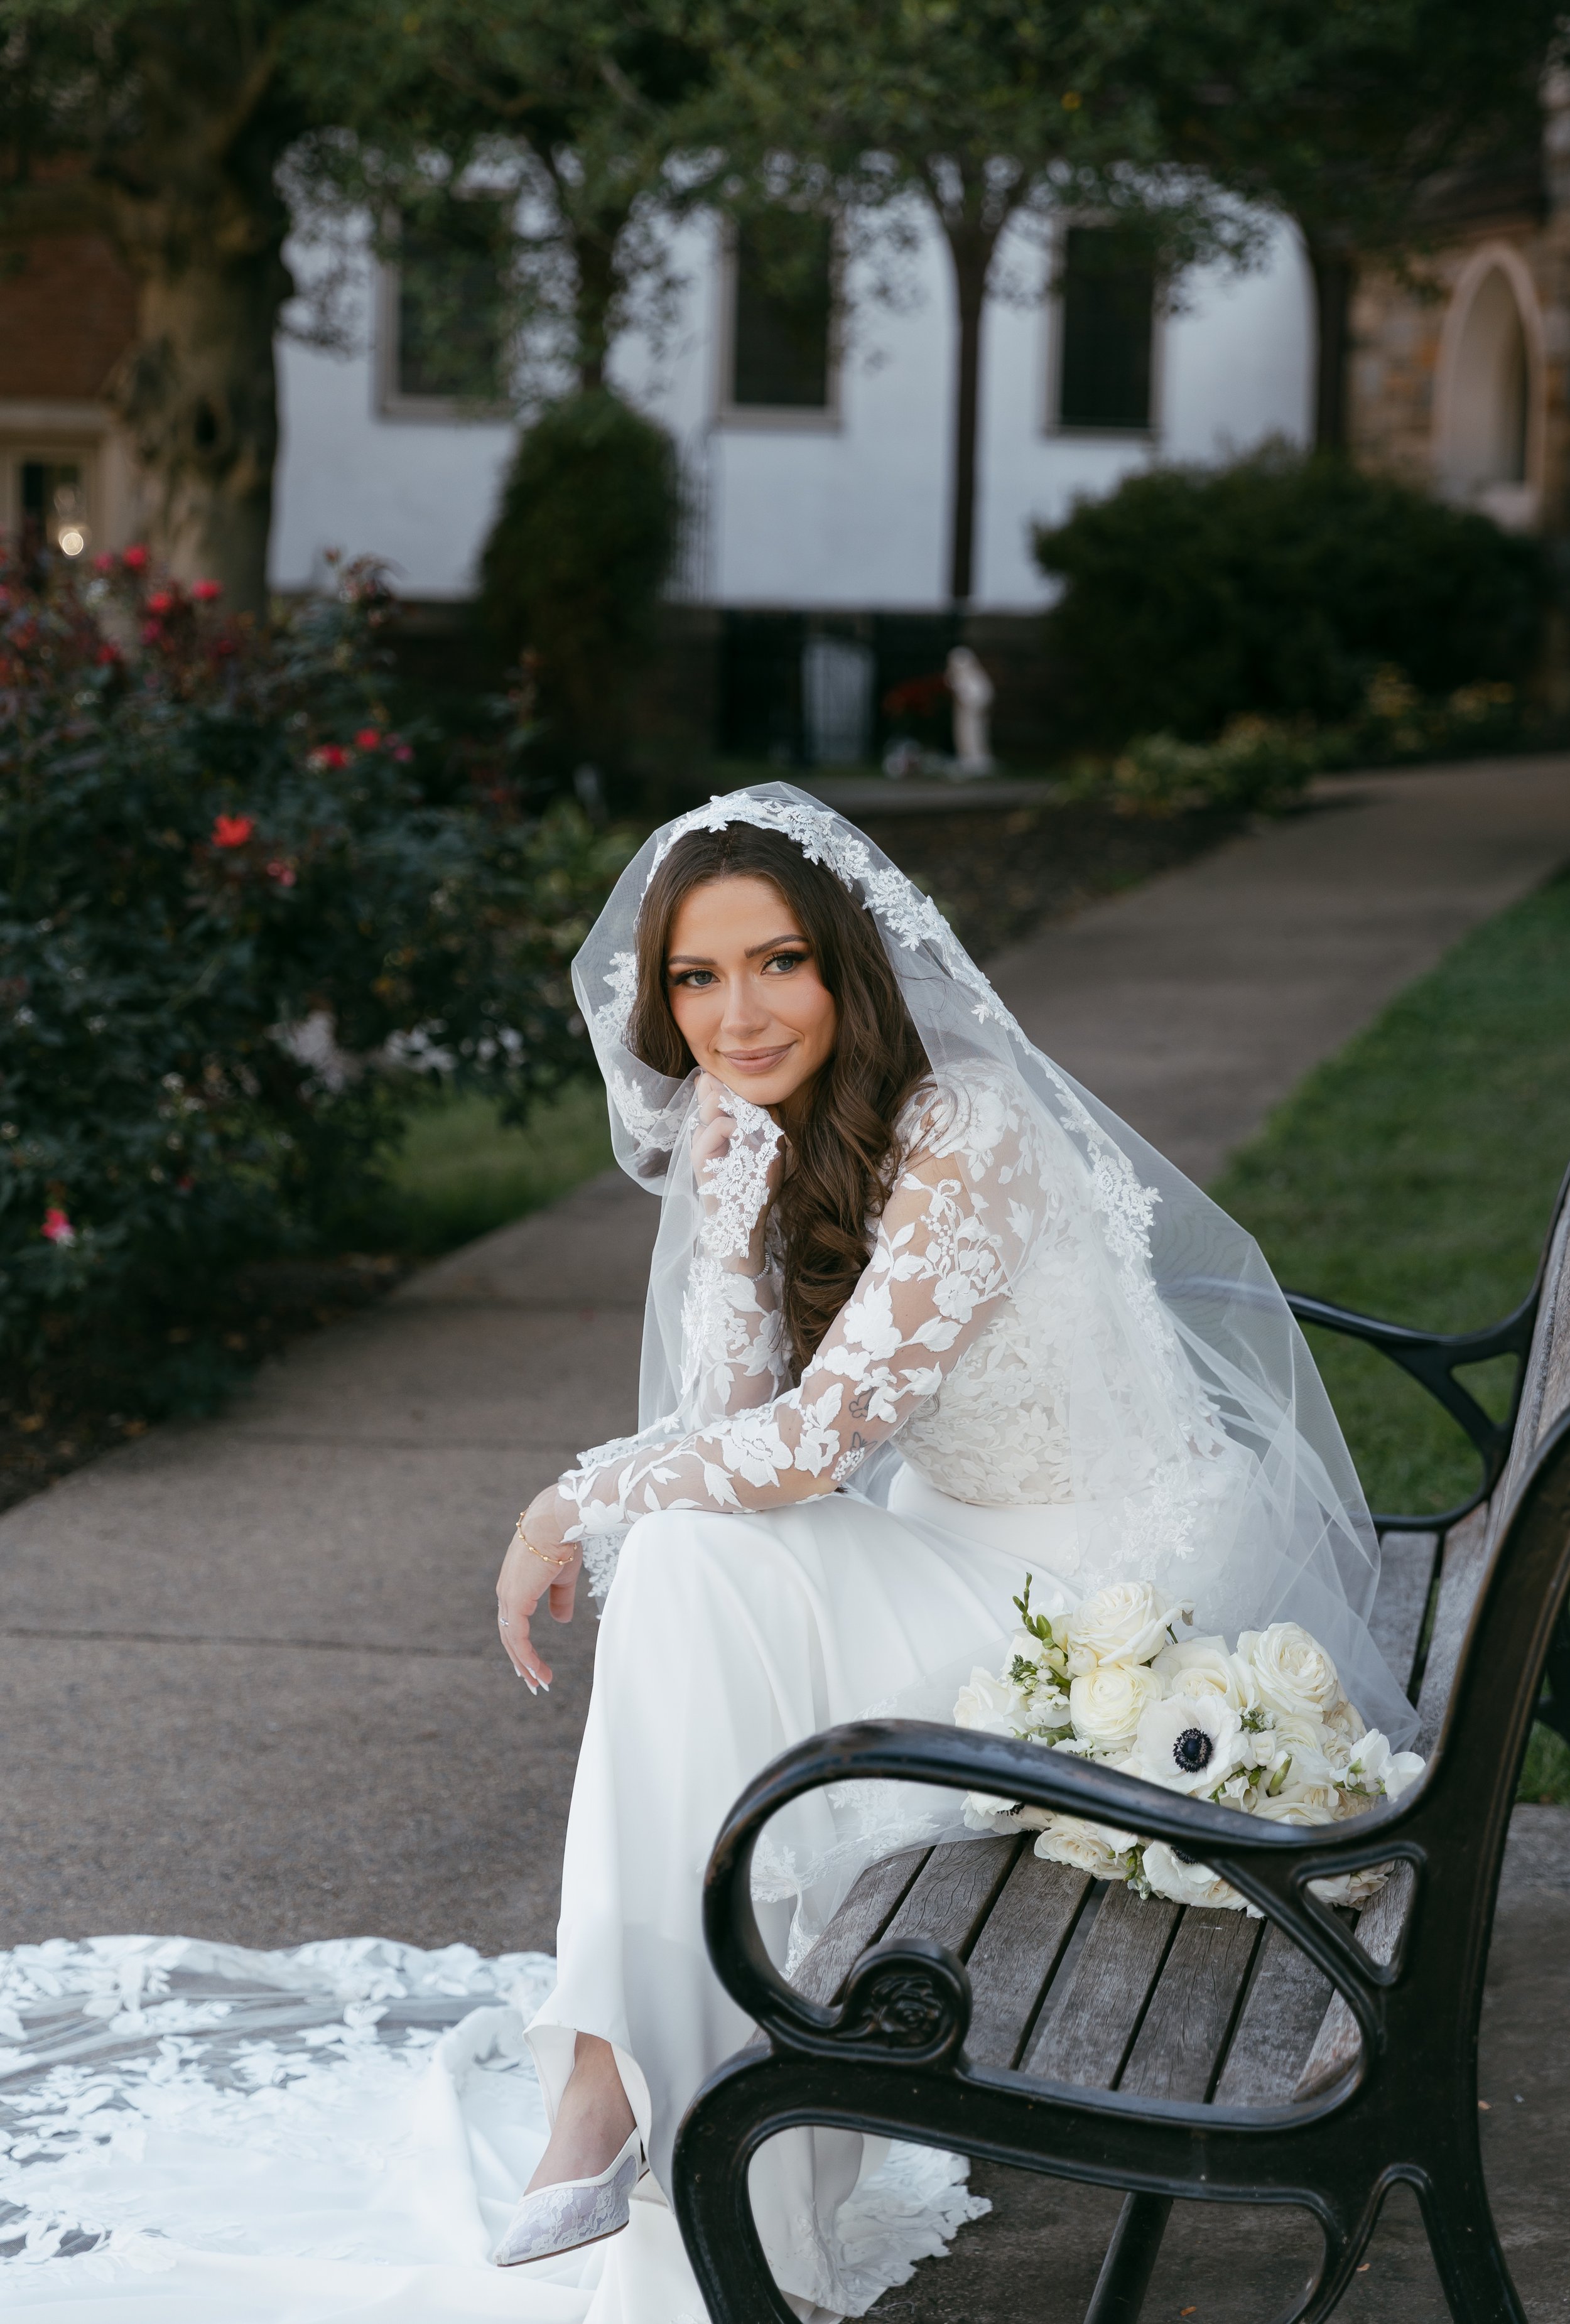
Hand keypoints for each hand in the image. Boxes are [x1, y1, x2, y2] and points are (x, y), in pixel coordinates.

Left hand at [495, 1485, 579, 1691]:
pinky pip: (518, 1637)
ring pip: (512, 1640)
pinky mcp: (515, 1601)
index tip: (533, 1664)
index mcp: (515, 1586)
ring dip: (525, 1665)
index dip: (523, 1645)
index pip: (514, 1622)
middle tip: (533, 1683)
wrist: (557, 1523)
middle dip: (521, 1661)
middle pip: (509, 1635)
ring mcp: (508, 1597)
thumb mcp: (563, 1577)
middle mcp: (506, 1593)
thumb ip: (560, 1599)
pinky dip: (527, 1657)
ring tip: (539, 1683)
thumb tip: (561, 1621)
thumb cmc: (562, 1542)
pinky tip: (537, 1671)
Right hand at [692, 1071, 781, 1268]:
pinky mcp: (699, 1154)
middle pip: (716, 1088)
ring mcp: (704, 1141)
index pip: (726, 1090)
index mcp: (726, 1126)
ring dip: (733, 1107)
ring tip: (745, 1127)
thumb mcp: (772, 1148)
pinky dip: (733, 1129)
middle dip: (732, 1090)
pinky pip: (716, 1126)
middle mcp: (712, 1129)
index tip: (753, 1096)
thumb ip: (766, 1120)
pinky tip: (740, 1142)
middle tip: (746, 1104)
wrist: (744, 1221)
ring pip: (714, 1101)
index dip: (736, 1085)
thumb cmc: (759, 1187)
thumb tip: (759, 1096)